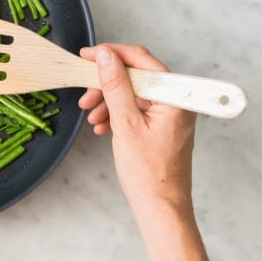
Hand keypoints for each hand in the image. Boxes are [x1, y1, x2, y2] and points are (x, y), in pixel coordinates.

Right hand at [78, 44, 196, 207]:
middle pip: (135, 77)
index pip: (141, 60)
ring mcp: (169, 114)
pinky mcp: (161, 125)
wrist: (159, 206)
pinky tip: (103, 126)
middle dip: (106, 84)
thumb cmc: (148, 173)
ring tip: (92, 116)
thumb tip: (105, 56)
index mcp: (175, 96)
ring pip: (132, 93)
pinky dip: (116, 113)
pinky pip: (135, 109)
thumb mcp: (125, 123)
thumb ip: (115, 85)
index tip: (87, 56)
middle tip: (85, 95)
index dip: (111, 55)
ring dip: (108, 100)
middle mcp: (176, 101)